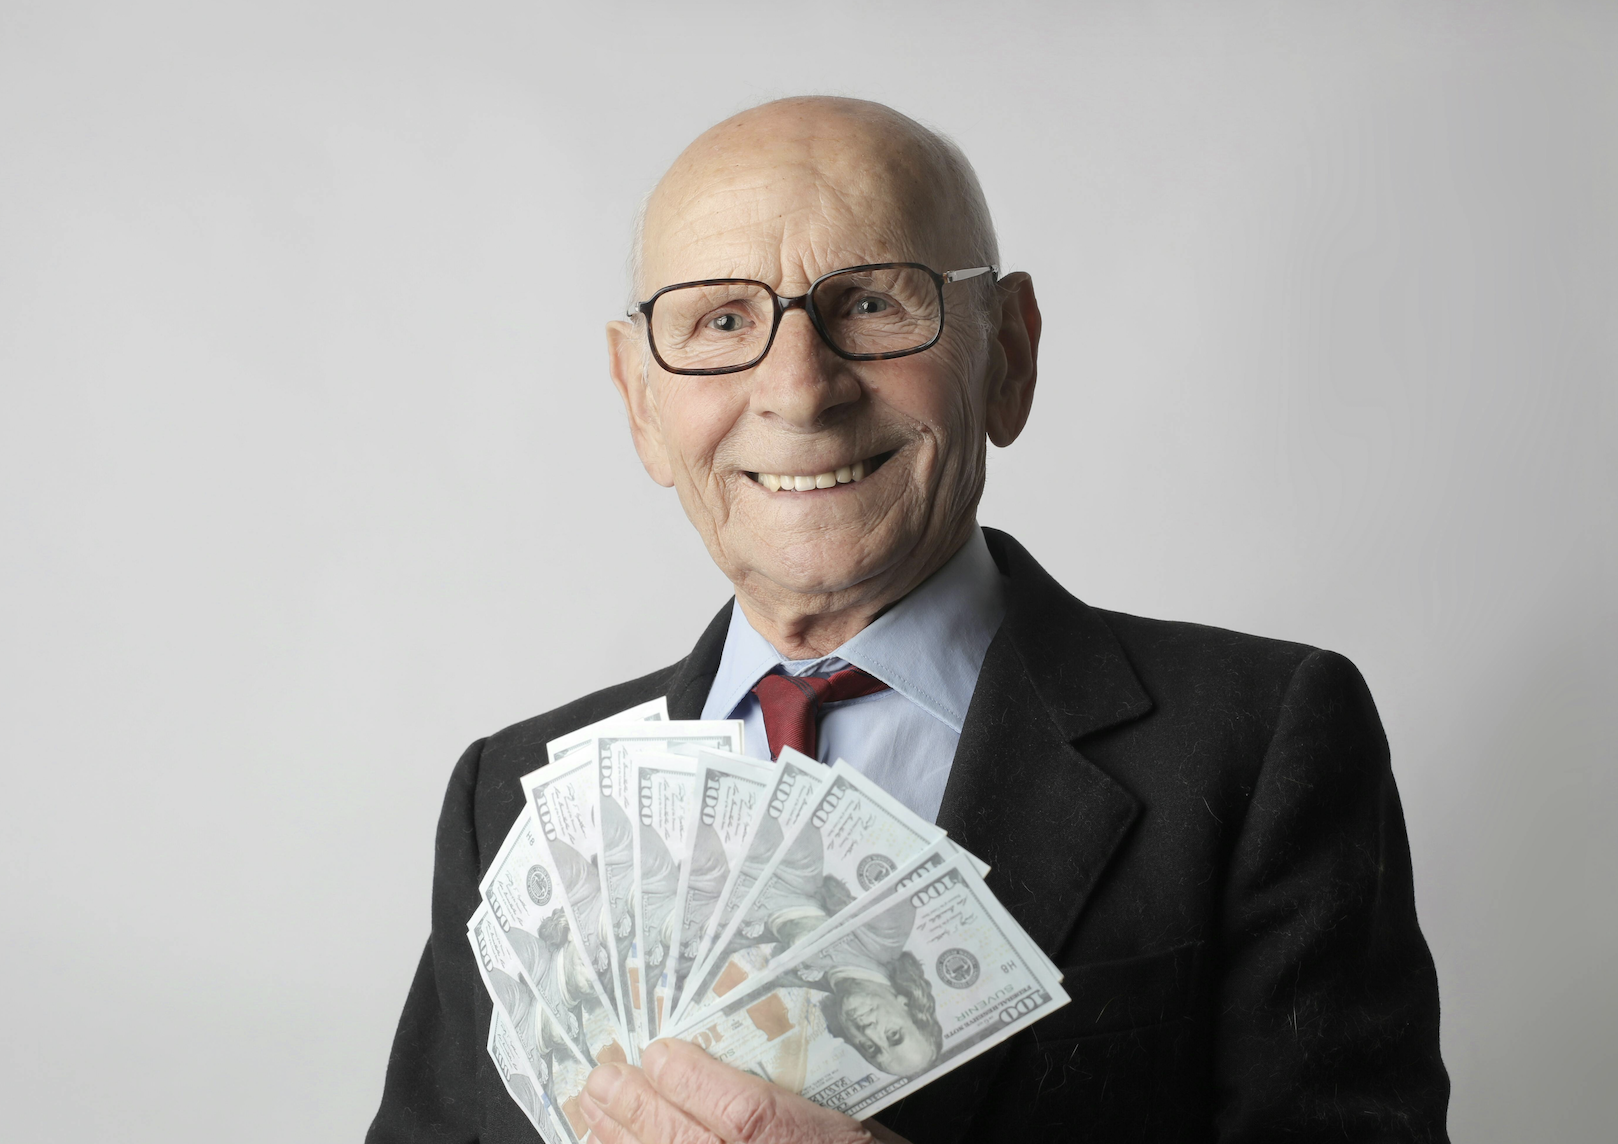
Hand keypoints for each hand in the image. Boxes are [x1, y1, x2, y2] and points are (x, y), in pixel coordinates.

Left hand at [578, 1039, 911, 1143]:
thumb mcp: (852, 1133)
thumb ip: (797, 1110)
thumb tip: (740, 1066)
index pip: (738, 1110)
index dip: (686, 1077)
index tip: (659, 1052)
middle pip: (685, 1143)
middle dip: (634, 1105)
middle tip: (603, 1075)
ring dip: (619, 1142)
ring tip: (592, 1112)